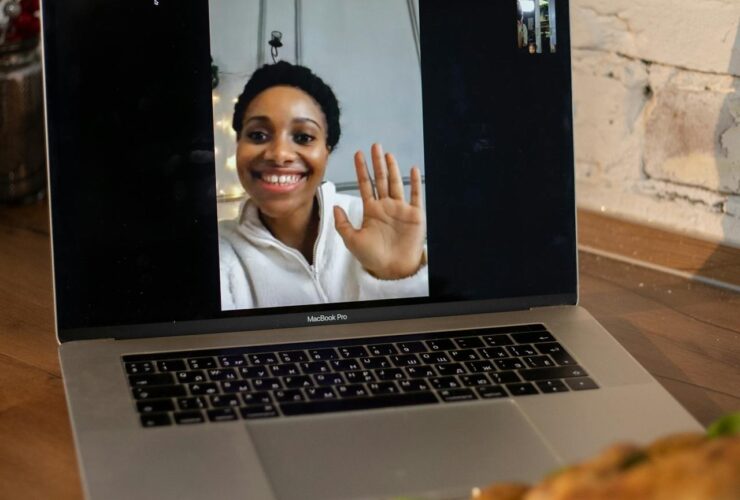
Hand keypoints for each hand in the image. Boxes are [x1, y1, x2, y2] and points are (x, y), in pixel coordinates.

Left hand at [334, 143, 425, 279]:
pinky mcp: (415, 215)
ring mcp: (401, 210)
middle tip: (374, 145)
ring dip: (392, 168)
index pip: (365, 185)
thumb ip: (343, 224)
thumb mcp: (352, 241)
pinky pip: (416, 195)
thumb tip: (335, 206)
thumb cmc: (373, 258)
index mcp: (371, 211)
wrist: (393, 270)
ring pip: (396, 183)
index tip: (357, 154)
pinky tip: (412, 169)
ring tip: (388, 154)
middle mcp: (386, 207)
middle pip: (381, 179)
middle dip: (377, 162)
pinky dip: (414, 182)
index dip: (362, 169)